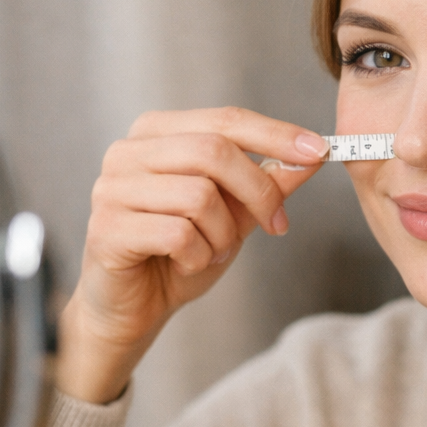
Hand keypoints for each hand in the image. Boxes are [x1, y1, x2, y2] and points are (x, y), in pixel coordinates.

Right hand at [58, 107, 328, 403]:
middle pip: (214, 151)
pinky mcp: (107, 229)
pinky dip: (198, 256)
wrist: (136, 307)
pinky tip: (187, 264)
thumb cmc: (181, 252)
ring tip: (213, 250)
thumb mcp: (236, 213)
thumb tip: (314, 153)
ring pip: (198, 196)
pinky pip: (177, 234)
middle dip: (259, 191)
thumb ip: (269, 180)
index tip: (319, 150)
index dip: (275, 134)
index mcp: (157, 133)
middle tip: (277, 225)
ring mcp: (111, 188)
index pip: (225, 119)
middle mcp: (128, 152)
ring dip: (223, 234)